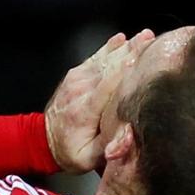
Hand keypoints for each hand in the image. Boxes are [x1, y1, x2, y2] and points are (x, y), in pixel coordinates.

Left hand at [45, 30, 154, 173]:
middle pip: (109, 67)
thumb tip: (129, 136)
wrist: (43, 141)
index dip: (124, 71)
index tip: (140, 58)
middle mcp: (79, 90)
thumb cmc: (70, 151)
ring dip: (125, 47)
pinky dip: (110, 47)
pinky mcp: (76, 74)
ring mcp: (76, 79)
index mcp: (84, 110)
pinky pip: (95, 58)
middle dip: (131, 52)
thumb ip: (108, 148)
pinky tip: (122, 38)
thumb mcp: (88, 158)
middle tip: (152, 40)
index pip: (107, 86)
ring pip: (104, 59)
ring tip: (145, 36)